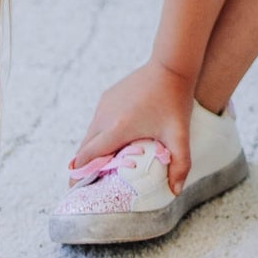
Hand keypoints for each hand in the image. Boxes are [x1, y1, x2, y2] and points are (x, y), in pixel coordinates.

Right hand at [70, 58, 196, 194]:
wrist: (171, 65)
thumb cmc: (174, 101)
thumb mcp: (180, 134)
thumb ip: (181, 163)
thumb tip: (175, 191)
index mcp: (117, 129)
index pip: (87, 158)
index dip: (79, 176)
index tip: (76, 191)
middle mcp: (104, 117)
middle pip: (84, 149)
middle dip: (84, 167)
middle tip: (90, 184)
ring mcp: (104, 105)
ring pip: (90, 135)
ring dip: (93, 151)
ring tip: (103, 167)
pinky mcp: (107, 97)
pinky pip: (98, 122)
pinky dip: (100, 135)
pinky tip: (115, 143)